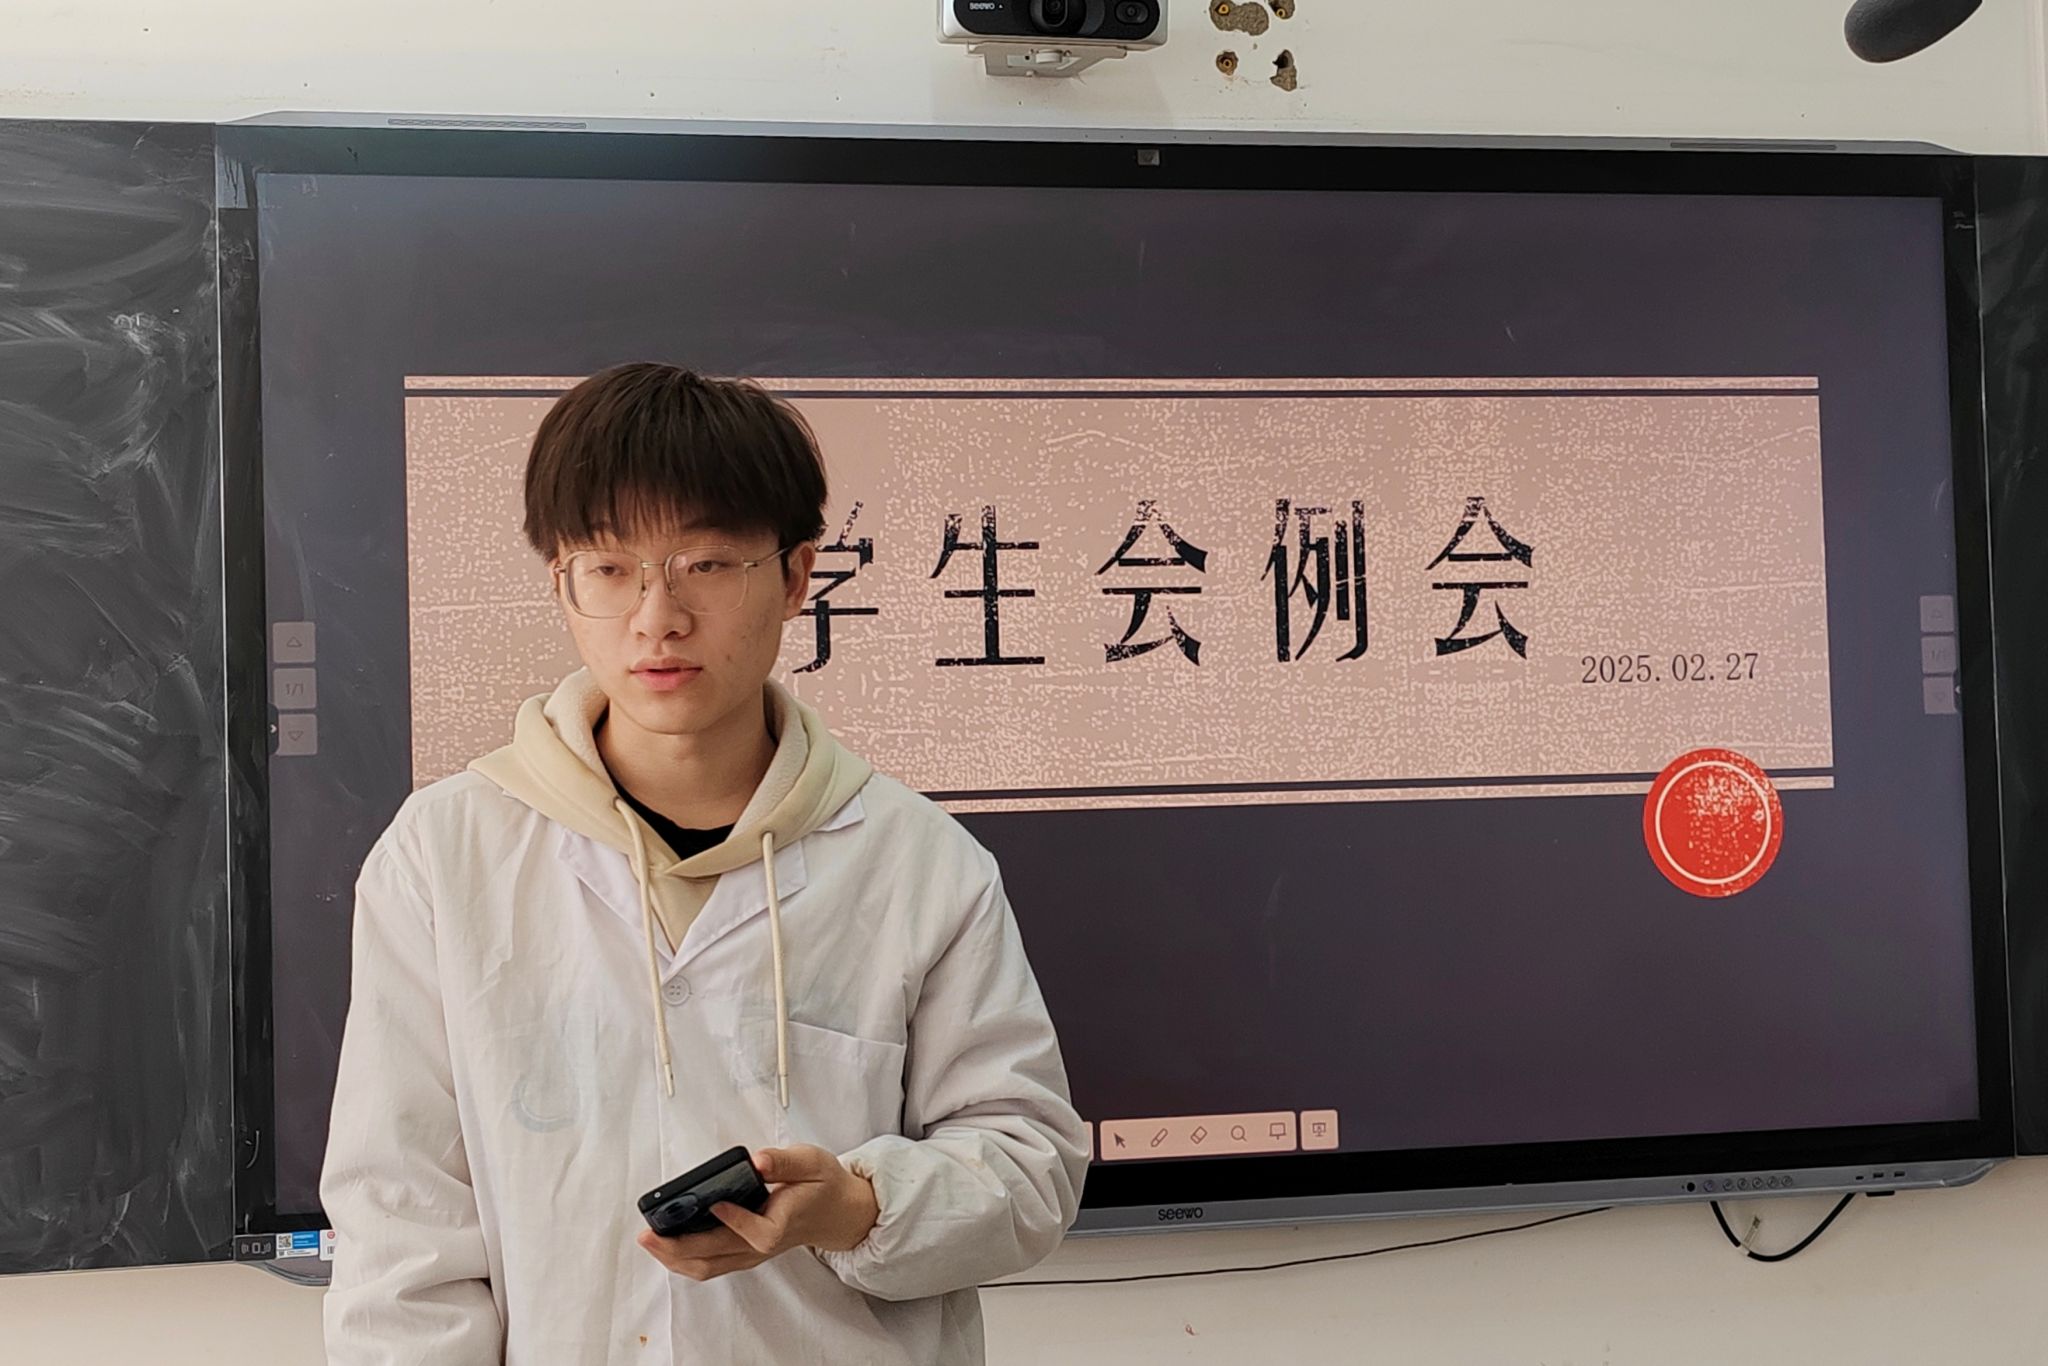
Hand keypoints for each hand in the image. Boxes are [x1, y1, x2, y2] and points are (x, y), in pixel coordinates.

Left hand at [636, 1145, 879, 1282]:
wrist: (837, 1213)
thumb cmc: (822, 1187)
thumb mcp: (812, 1162)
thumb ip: (785, 1162)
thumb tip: (759, 1161)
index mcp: (782, 1225)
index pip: (755, 1230)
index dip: (732, 1218)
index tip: (713, 1201)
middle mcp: (762, 1246)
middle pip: (716, 1256)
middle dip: (678, 1247)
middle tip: (649, 1232)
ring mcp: (751, 1254)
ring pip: (707, 1267)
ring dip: (675, 1258)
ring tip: (649, 1240)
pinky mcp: (743, 1254)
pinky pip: (709, 1265)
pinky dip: (684, 1259)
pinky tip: (666, 1245)